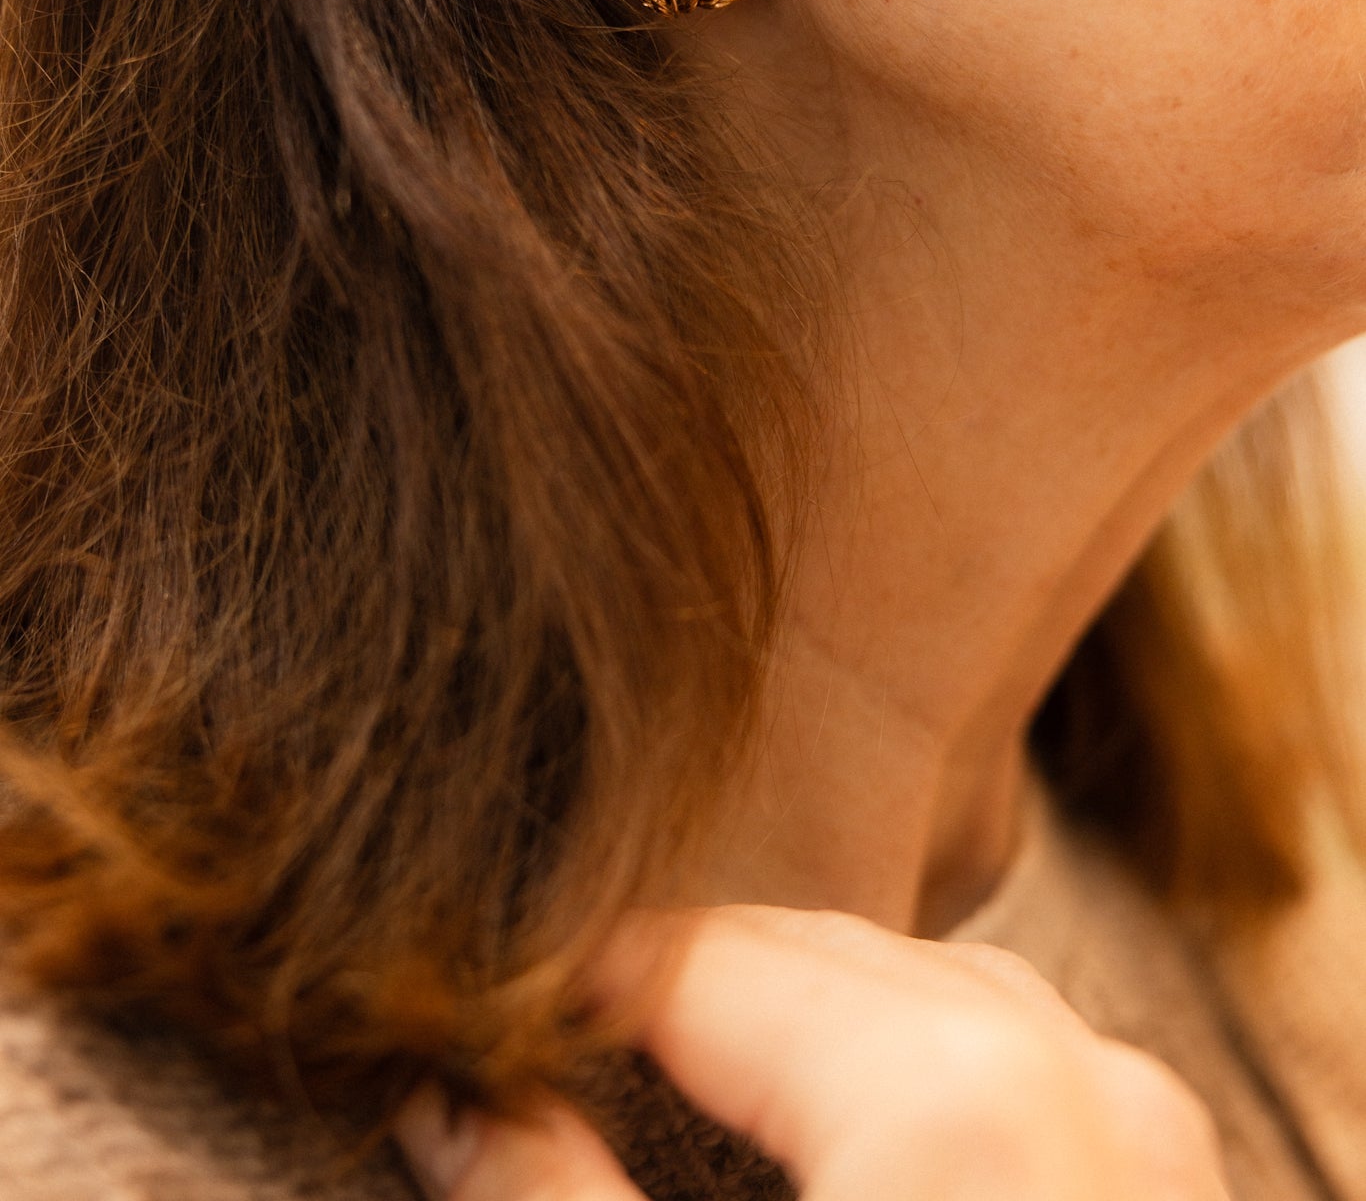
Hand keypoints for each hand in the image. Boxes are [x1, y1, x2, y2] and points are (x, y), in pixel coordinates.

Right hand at [395, 904, 1230, 1199]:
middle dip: (679, 994)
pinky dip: (905, 1065)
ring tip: (676, 1091)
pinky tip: (832, 1137)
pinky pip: (1019, 1058)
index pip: (701, 957)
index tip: (477, 1044)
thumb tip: (451, 1113)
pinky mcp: (1163, 1192)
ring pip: (928, 989)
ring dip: (794, 1018)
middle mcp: (1074, 1081)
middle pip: (820, 951)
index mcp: (949, 1102)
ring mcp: (1144, 1135)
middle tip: (552, 1071)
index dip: (569, 993)